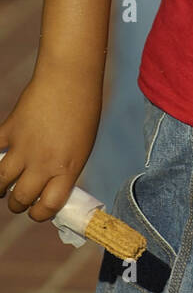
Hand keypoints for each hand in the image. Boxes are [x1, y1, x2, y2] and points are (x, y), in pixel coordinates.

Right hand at [0, 68, 101, 220]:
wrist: (70, 78)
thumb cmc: (83, 111)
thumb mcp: (81, 147)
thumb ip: (64, 170)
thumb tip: (47, 189)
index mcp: (67, 168)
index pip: (49, 206)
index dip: (41, 214)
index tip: (38, 211)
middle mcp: (44, 162)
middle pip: (21, 198)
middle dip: (19, 203)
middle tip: (19, 198)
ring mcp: (24, 147)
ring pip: (0, 182)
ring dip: (1, 188)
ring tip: (4, 186)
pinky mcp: (9, 130)